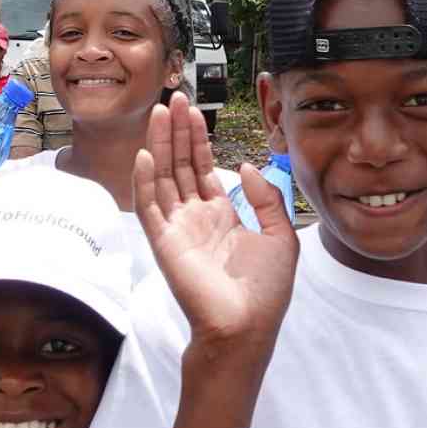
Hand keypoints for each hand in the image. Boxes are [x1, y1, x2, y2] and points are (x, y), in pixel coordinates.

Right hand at [134, 94, 296, 353]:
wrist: (247, 328)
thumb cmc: (266, 292)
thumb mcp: (281, 237)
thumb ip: (267, 199)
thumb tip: (244, 167)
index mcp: (221, 216)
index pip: (202, 168)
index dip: (197, 139)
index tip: (193, 112)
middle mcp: (195, 219)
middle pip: (180, 165)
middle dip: (177, 132)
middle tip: (175, 99)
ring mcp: (177, 229)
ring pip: (164, 177)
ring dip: (160, 145)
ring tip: (160, 113)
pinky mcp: (164, 243)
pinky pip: (150, 206)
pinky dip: (145, 180)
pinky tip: (145, 155)